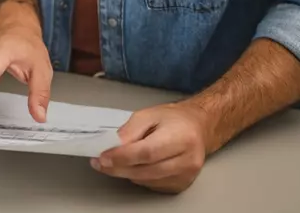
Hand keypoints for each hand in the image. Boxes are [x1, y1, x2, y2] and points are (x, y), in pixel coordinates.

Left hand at [91, 101, 211, 193]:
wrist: (199, 128)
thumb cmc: (174, 119)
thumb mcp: (149, 114)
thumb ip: (130, 129)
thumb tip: (113, 145)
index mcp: (181, 137)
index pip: (147, 152)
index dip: (122, 157)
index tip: (102, 157)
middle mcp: (187, 160)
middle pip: (146, 170)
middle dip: (119, 168)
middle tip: (100, 163)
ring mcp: (186, 175)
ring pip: (147, 180)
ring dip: (126, 173)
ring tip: (114, 162)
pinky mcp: (182, 185)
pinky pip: (153, 185)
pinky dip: (139, 177)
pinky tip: (134, 166)